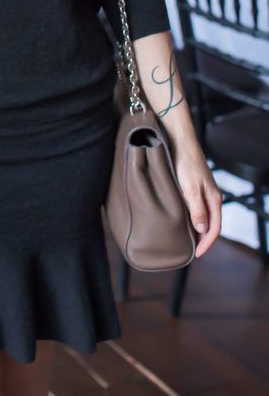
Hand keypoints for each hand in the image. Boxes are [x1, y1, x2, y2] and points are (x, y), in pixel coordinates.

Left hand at [171, 140, 222, 258]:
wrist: (179, 140)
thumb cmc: (185, 163)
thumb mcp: (190, 188)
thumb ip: (197, 210)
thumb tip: (202, 230)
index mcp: (214, 199)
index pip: (215, 228)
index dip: (206, 243)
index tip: (196, 255)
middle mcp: (211, 196)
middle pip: (210, 224)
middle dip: (202, 239)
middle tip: (189, 252)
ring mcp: (203, 191)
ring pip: (203, 216)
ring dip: (197, 229)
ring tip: (185, 240)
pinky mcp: (194, 186)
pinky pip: (196, 207)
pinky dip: (192, 218)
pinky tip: (182, 220)